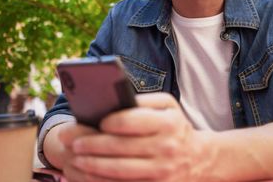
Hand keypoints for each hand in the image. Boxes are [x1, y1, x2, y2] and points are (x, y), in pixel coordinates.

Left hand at [61, 92, 220, 181]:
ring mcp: (161, 173)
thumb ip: (143, 100)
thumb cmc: (175, 126)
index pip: (130, 121)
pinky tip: (91, 175)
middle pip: (120, 148)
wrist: (199, 159)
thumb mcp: (168, 105)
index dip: (109, 122)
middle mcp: (166, 148)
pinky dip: (105, 181)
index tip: (96, 122)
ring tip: (77, 159)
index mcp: (167, 123)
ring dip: (93, 166)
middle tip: (73, 143)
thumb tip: (115, 99)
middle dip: (92, 145)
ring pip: (120, 171)